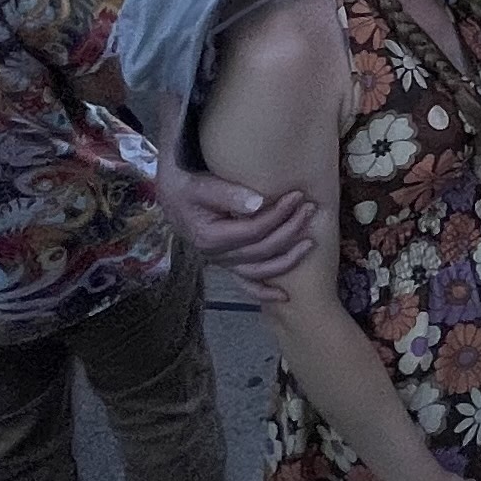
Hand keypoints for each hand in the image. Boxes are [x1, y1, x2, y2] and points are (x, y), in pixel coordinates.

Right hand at [155, 153, 323, 302]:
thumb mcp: (200, 185)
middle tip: (310, 209)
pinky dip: (263, 291)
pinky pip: (245, 282)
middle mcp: (216, 255)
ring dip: (287, 260)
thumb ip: (228, 193)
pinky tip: (283, 296)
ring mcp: (222, 261)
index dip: (279, 214)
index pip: (254, 230)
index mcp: (209, 237)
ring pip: (258, 270)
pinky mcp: (226, 261)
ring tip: (310, 243)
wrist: (170, 191)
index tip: (298, 196)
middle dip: (289, 230)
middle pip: (261, 249)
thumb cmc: (184, 184)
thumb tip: (259, 203)